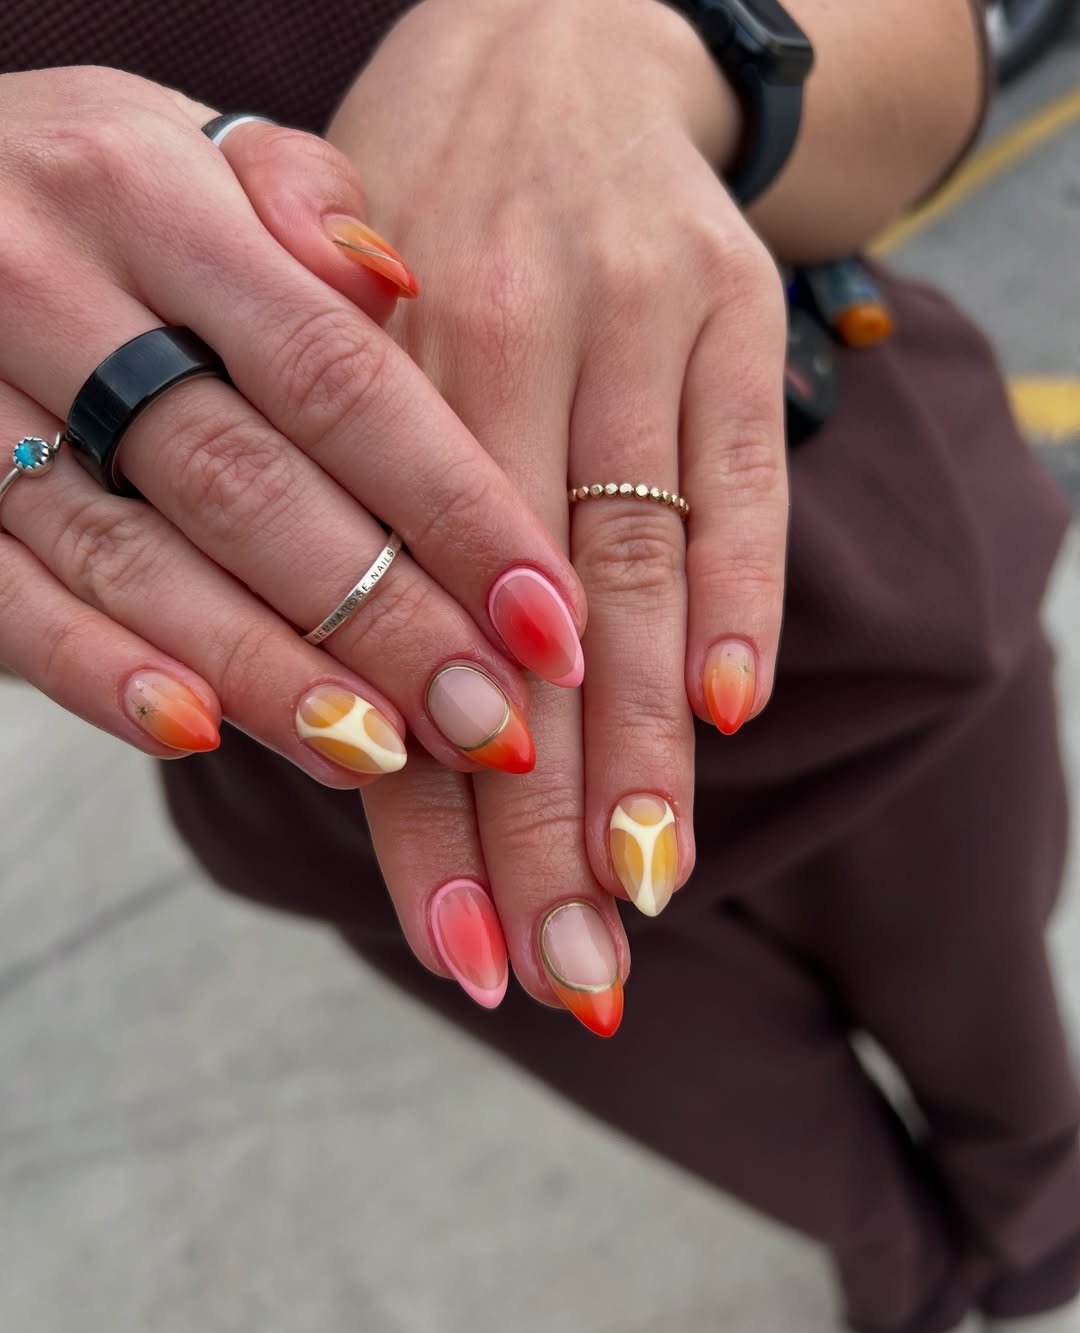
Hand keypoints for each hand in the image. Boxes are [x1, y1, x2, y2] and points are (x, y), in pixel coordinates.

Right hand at [0, 66, 587, 784]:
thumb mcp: (194, 148)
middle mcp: (46, 292)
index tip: (549, 617)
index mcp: (148, 198)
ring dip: (269, 674)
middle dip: (384, 622)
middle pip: (250, 487)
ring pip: (135, 563)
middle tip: (489, 725)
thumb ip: (302, 203)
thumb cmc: (98, 189)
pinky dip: (103, 676)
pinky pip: (11, 599)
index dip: (451, 507)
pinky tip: (201, 735)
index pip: (335, 376)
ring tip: (382, 754)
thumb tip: (402, 290)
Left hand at [326, 0, 788, 1030]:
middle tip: (567, 975)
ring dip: (647, 749)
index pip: (404, 641)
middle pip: (529, 636)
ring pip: (639, 572)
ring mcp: (631, 324)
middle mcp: (503, 349)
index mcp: (374, 372)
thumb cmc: (423, 217)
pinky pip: (749, 469)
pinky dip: (745, 593)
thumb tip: (361, 723)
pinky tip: (731, 716)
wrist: (545, 38)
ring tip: (644, 894)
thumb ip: (345, 503)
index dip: (431, 807)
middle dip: (545, 823)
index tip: (465, 948)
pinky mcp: (732, 308)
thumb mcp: (339, 328)